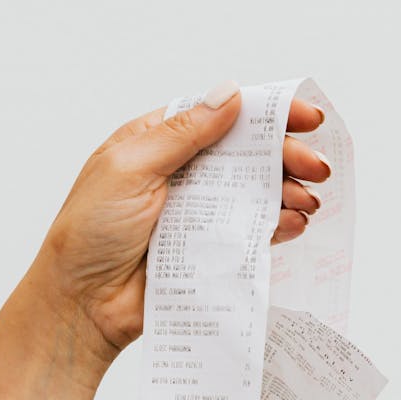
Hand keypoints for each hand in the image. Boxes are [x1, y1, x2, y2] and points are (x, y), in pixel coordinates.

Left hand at [35, 80, 330, 354]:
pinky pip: (253, 233)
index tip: (305, 117)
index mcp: (158, 141)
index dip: (265, 112)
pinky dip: (278, 226)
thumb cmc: (89, 232)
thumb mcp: (130, 168)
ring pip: (256, 193)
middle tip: (317, 167)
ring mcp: (199, 212)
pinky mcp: (210, 250)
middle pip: (247, 154)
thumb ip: (183, 133)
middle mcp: (184, 173)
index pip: (220, 115)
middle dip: (287, 156)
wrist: (82, 304)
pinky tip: (294, 223)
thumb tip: (229, 94)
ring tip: (309, 200)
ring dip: (288, 192)